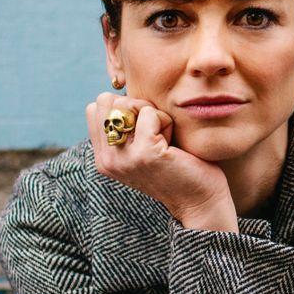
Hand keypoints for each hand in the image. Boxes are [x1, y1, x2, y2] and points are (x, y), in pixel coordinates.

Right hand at [86, 92, 236, 231]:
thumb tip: (122, 93)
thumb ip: (126, 127)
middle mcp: (107, 159)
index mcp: (103, 158)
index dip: (123, 108)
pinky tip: (173, 143)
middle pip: (108, 101)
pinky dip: (166, 121)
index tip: (144, 129)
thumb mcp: (140, 147)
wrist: (199, 201)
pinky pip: (149, 112)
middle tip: (155, 132)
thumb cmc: (177, 167)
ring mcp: (123, 157)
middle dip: (136, 107)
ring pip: (127, 103)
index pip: (95, 108)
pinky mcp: (145, 153)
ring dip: (152, 114)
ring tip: (164, 140)